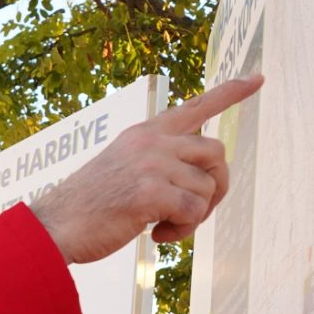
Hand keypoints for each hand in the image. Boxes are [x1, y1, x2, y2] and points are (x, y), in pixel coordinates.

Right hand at [31, 76, 263, 260]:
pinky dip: (183, 231)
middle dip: (217, 186)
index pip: (196, 105)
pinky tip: (157, 235)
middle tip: (195, 212)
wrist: (54, 226)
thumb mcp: (124, 168)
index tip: (258, 78)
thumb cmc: (88, 207)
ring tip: (165, 226)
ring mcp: (152, 164)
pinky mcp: (150, 192)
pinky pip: (194, 212)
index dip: (231, 92)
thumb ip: (160, 163)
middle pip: (216, 152)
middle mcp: (152, 141)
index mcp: (146, 132)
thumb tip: (201, 181)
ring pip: (207, 187)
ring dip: (195, 216)